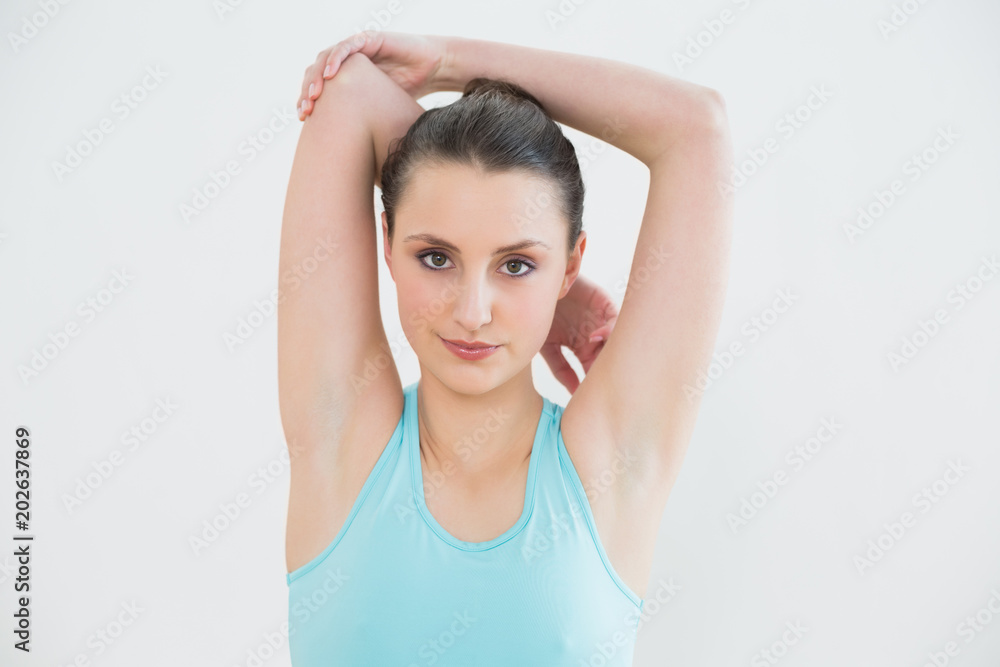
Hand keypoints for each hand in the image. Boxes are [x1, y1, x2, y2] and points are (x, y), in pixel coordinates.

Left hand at [298, 30, 448, 118]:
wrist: (433, 69)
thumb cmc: (409, 95)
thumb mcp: (382, 118)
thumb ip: (368, 133)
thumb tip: (363, 171)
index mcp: (344, 80)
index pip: (317, 88)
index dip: (307, 100)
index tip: (304, 119)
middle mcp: (346, 63)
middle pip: (315, 73)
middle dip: (307, 91)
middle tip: (305, 110)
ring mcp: (356, 49)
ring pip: (326, 58)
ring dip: (316, 76)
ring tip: (313, 95)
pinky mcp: (368, 39)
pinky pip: (347, 46)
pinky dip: (336, 58)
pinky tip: (331, 74)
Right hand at [539, 275, 618, 394]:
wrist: (535, 288)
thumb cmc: (538, 317)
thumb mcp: (548, 348)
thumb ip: (561, 370)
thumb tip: (575, 395)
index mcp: (583, 349)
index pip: (595, 370)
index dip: (595, 382)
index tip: (592, 396)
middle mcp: (595, 336)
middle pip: (610, 356)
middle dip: (609, 369)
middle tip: (604, 383)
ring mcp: (601, 320)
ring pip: (616, 340)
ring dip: (613, 351)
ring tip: (603, 363)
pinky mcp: (604, 303)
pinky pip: (615, 318)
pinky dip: (609, 329)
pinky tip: (594, 337)